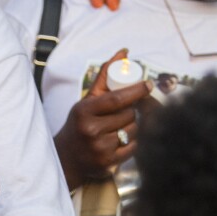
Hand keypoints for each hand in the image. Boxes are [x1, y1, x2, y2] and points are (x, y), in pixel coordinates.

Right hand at [54, 49, 151, 189]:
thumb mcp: (88, 100)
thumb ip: (106, 77)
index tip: (148, 84)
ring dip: (133, 126)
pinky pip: (134, 147)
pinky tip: (120, 141)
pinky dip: (132, 142)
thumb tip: (124, 52)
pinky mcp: (109, 163)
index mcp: (84, 111)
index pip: (116, 99)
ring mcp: (100, 148)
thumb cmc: (81, 123)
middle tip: (123, 112)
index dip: (136, 90)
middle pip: (128, 115)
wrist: (68, 157)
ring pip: (133, 130)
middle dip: (131, 111)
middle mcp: (91, 130)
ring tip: (118, 127)